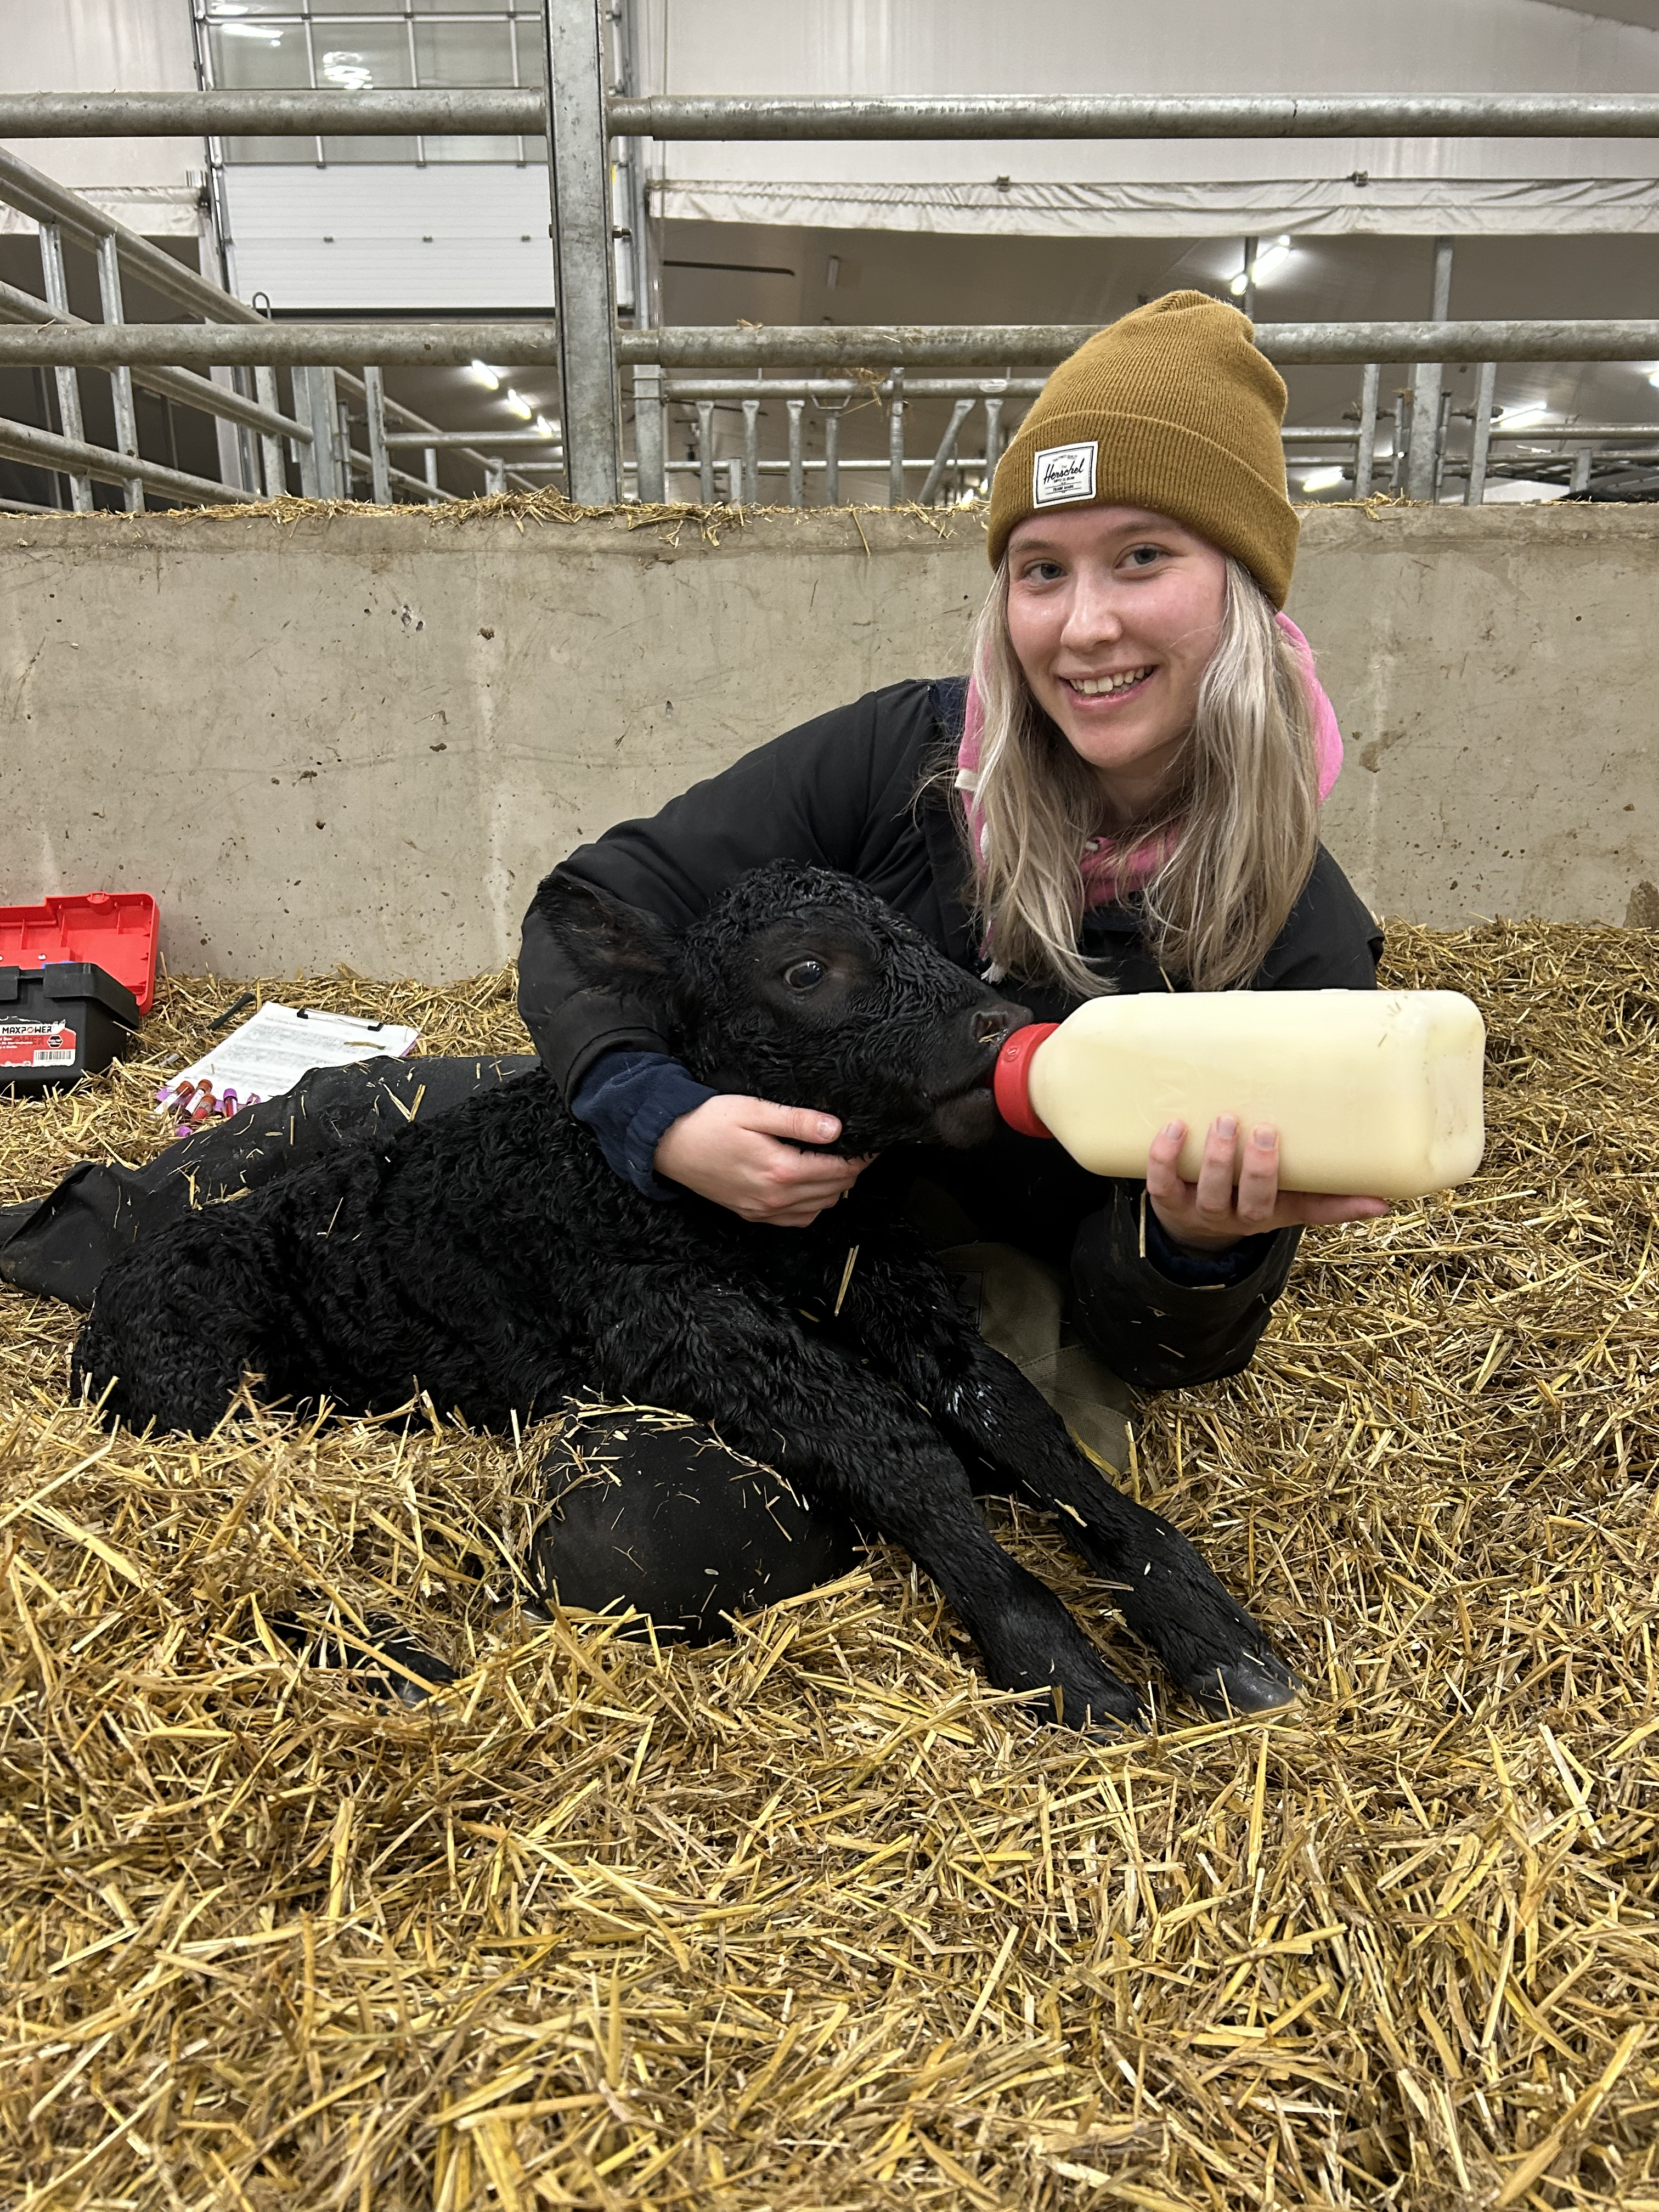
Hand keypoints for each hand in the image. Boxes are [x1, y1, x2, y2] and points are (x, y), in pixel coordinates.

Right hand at [654, 1094, 873, 1225]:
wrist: (668, 1144)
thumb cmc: (708, 1122)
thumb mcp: (753, 1110)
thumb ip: (796, 1121)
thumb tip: (835, 1128)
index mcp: (780, 1169)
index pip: (837, 1169)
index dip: (860, 1158)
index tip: (872, 1145)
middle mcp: (774, 1197)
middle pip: (833, 1191)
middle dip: (851, 1172)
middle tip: (859, 1152)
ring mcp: (763, 1210)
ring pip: (819, 1208)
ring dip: (834, 1189)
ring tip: (838, 1165)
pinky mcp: (752, 1214)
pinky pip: (796, 1220)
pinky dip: (813, 1206)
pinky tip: (812, 1188)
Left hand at [1146, 1117, 1388, 1253]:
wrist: (1192, 1230)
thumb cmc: (1249, 1202)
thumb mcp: (1289, 1204)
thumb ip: (1330, 1201)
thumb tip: (1383, 1202)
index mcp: (1272, 1214)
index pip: (1304, 1210)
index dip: (1327, 1202)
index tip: (1346, 1182)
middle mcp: (1237, 1217)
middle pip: (1251, 1202)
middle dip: (1259, 1169)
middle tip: (1262, 1129)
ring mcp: (1201, 1210)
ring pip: (1209, 1192)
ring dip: (1215, 1159)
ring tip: (1222, 1121)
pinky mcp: (1168, 1201)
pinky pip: (1162, 1184)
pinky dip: (1165, 1158)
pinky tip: (1174, 1127)